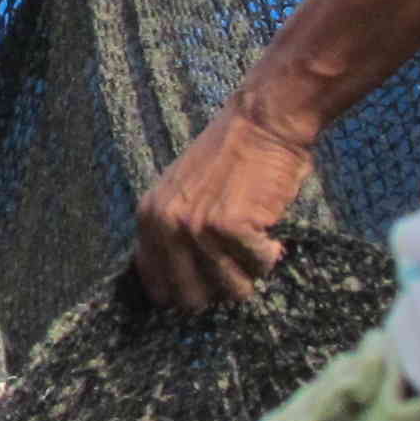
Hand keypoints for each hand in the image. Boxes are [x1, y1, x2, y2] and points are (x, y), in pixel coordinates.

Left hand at [132, 99, 314, 309]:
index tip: (209, 284)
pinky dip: (270, 254)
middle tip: (238, 265)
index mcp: (149, 219)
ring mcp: (197, 227)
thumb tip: (183, 286)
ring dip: (251, 272)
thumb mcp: (181, 194)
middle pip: (191, 298)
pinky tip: (270, 233)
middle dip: (220, 289)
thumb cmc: (230, 157)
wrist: (261, 121)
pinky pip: (258, 265)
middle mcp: (166, 226)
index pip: (157, 287)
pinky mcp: (230, 226)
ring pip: (231, 289)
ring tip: (256, 243)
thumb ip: (173, 234)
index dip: (186, 293)